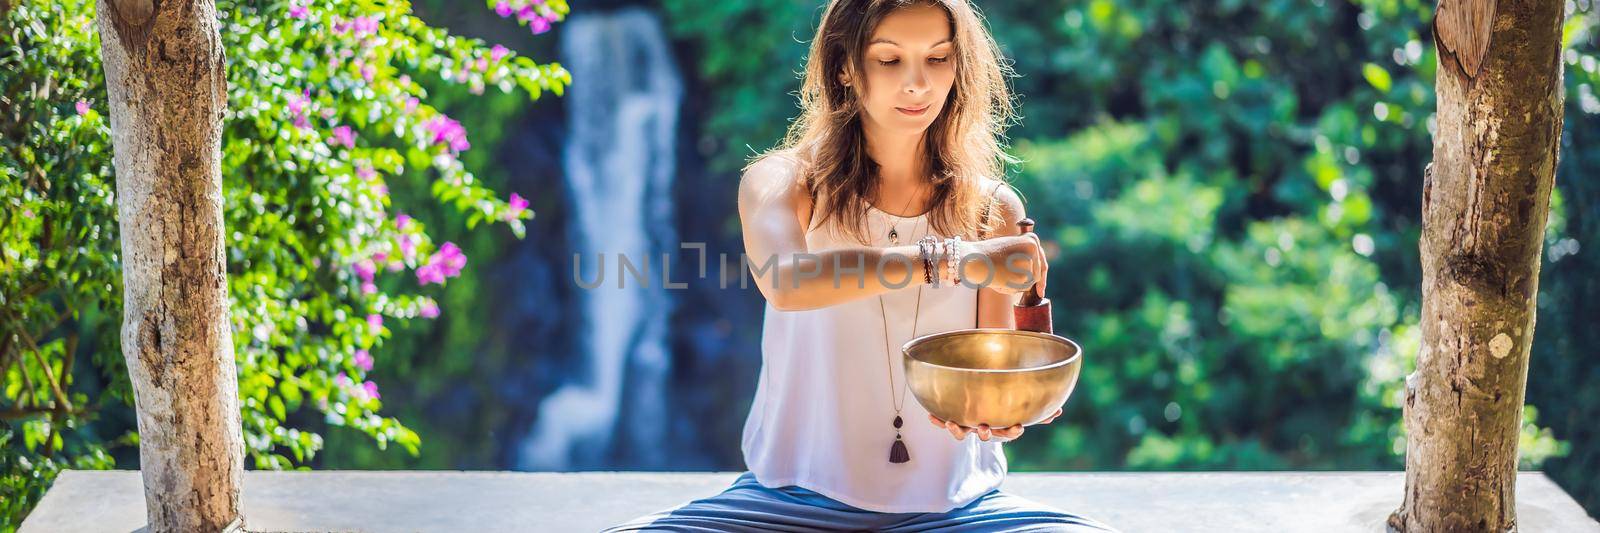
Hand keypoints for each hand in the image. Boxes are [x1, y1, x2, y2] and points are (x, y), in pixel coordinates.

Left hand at [927, 408, 1062, 442]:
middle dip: (986, 432)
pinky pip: (946, 422)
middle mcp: (987, 428)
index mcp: (1003, 427)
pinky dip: (939, 420)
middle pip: (987, 434)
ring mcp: (971, 426)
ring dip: (958, 430)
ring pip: (964, 433)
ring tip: (953, 423)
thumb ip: (1040, 410)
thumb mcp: (1023, 406)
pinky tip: (930, 416)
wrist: (986, 407)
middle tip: (985, 427)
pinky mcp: (956, 421)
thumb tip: (1058, 411)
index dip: (1014, 430)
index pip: (1011, 432)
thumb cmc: (1009, 406)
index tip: (1019, 426)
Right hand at [962, 234, 1047, 295]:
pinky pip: (1021, 289)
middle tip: (1016, 285)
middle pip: (1037, 274)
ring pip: (1029, 283)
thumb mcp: (1009, 250)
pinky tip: (999, 280)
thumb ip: (1023, 258)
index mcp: (1031, 239)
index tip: (1041, 290)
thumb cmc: (987, 255)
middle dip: (1026, 282)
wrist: (973, 259)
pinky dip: (1010, 289)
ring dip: (1015, 285)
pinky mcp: (1024, 274)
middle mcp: (1033, 248)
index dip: (1042, 275)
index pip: (1041, 261)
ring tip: (999, 276)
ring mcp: (1030, 261)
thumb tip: (1036, 277)